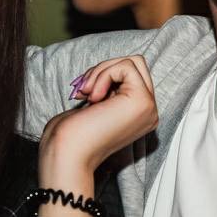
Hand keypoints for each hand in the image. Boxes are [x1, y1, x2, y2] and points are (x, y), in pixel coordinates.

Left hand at [37, 56, 157, 216]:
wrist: (67, 153)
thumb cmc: (71, 134)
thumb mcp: (94, 103)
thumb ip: (108, 87)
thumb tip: (111, 66)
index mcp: (139, 115)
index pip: (132, 75)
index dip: (105, 76)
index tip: (84, 92)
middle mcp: (149, 112)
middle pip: (137, 65)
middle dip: (106, 68)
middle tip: (85, 89)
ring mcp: (149, 107)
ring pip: (132, 62)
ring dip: (102, 71)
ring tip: (86, 93)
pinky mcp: (143, 101)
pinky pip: (126, 67)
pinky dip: (104, 75)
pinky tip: (93, 97)